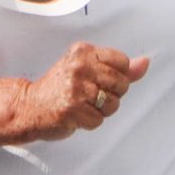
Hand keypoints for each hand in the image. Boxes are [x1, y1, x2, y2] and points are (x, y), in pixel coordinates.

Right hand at [13, 43, 148, 140]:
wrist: (29, 107)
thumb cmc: (60, 89)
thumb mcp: (88, 70)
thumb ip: (119, 68)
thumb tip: (145, 63)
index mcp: (83, 52)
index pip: (122, 62)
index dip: (116, 76)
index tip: (98, 80)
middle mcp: (79, 66)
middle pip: (121, 84)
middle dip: (111, 95)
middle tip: (89, 96)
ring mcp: (75, 88)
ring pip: (113, 104)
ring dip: (101, 111)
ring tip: (83, 106)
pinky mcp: (72, 109)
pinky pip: (98, 120)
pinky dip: (89, 122)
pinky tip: (76, 115)